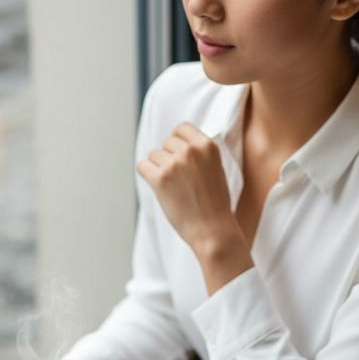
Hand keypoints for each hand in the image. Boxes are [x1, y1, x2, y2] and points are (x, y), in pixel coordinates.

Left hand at [136, 123, 239, 253]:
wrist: (213, 231)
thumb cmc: (215, 204)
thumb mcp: (215, 169)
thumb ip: (199, 154)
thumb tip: (174, 143)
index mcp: (208, 146)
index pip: (182, 128)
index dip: (177, 141)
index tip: (178, 155)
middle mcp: (191, 151)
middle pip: (166, 142)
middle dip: (168, 157)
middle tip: (177, 179)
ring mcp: (175, 164)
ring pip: (153, 155)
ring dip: (158, 168)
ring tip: (172, 187)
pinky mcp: (160, 179)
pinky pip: (142, 166)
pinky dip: (147, 175)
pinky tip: (157, 187)